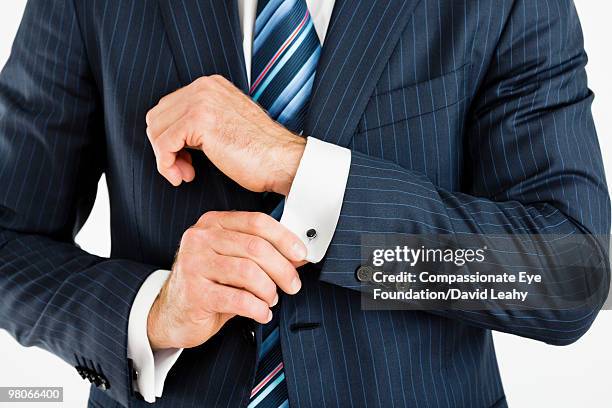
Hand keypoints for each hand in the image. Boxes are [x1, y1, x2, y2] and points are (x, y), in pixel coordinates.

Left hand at [145, 74, 305, 194]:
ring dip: (165, 158)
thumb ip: (202, 120)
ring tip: (184, 174)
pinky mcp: (198, 120)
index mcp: (211, 85)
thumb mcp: (227, 124)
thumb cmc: (261, 151)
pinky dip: (166, 164)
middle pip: (157, 117)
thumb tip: (174, 136)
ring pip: (156, 130)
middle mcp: (204, 87)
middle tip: (183, 169)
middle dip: (164, 147)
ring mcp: (201, 101)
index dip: (169, 138)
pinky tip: (184, 176)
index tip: (184, 160)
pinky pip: (163, 143)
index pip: (168, 108)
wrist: (283, 160)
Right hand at [147, 211, 306, 349]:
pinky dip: (258, 308)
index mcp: (213, 223)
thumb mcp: (234, 262)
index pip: (257, 222)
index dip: (284, 238)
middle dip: (282, 269)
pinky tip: (261, 313)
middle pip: (256, 247)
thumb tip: (298, 256)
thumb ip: (263, 255)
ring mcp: (194, 264)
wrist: (171, 314)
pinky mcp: (194, 293)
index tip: (301, 254)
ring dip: (269, 290)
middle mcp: (200, 238)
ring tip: (271, 299)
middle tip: (293, 285)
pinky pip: (239, 299)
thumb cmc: (208, 285)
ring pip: (249, 272)